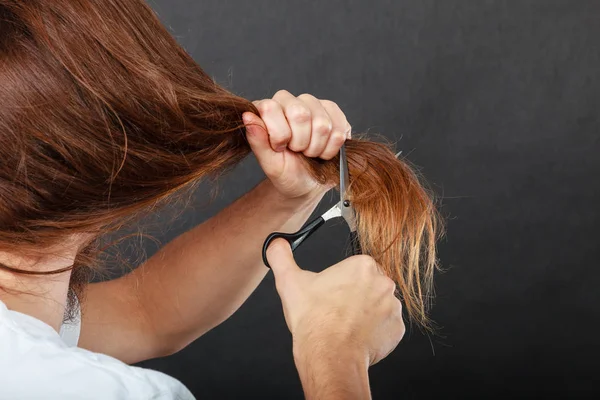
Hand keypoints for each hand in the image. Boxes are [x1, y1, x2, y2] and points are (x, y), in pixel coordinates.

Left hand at [242, 90, 351, 199]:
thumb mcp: (269, 163)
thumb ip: (257, 140)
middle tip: (297, 151)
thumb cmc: (287, 173)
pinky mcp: (333, 110)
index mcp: (267, 110)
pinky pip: (338, 126)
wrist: (308, 184)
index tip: (280, 148)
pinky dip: (332, 146)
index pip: (270, 108)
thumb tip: (247, 116)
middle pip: (299, 114)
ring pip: (322, 122)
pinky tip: (324, 149)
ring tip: (310, 152)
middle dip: (300, 142)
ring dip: (317, 146)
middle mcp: (288, 101)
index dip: (279, 134)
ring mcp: (312, 103)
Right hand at [266, 239, 404, 366]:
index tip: (330, 295)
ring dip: (365, 315)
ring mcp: (393, 307)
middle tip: (336, 311)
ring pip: (378, 307)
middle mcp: (384, 282)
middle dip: (355, 297)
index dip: (340, 283)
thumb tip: (275, 243)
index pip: (355, 270)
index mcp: (362, 265)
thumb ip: (280, 256)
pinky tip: (356, 337)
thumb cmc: (313, 320)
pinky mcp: (397, 330)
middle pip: (368, 286)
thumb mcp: (289, 281)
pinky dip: (374, 333)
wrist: (329, 355)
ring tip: (345, 326)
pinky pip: (386, 328)